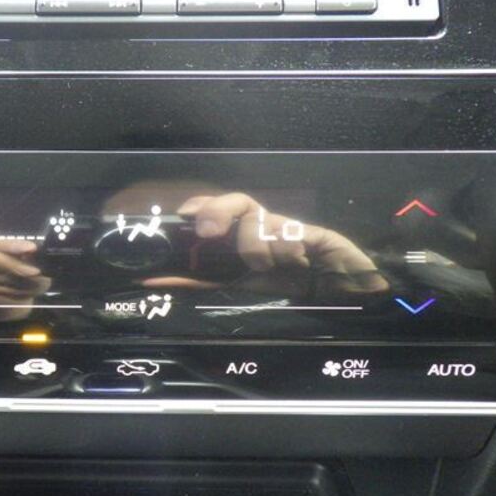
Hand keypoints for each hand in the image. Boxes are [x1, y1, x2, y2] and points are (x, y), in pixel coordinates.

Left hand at [142, 193, 387, 296]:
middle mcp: (265, 225)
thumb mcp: (235, 285)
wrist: (340, 295)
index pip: (219, 208)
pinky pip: (292, 233)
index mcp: (244, 235)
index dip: (200, 205)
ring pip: (259, 219)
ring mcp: (289, 228)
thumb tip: (154, 280)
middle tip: (208, 231)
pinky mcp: (314, 233)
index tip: (184, 213)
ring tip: (263, 266)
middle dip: (218, 210)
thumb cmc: (287, 286)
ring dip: (255, 245)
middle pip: (237, 201)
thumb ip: (199, 281)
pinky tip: (293, 261)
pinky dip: (286, 249)